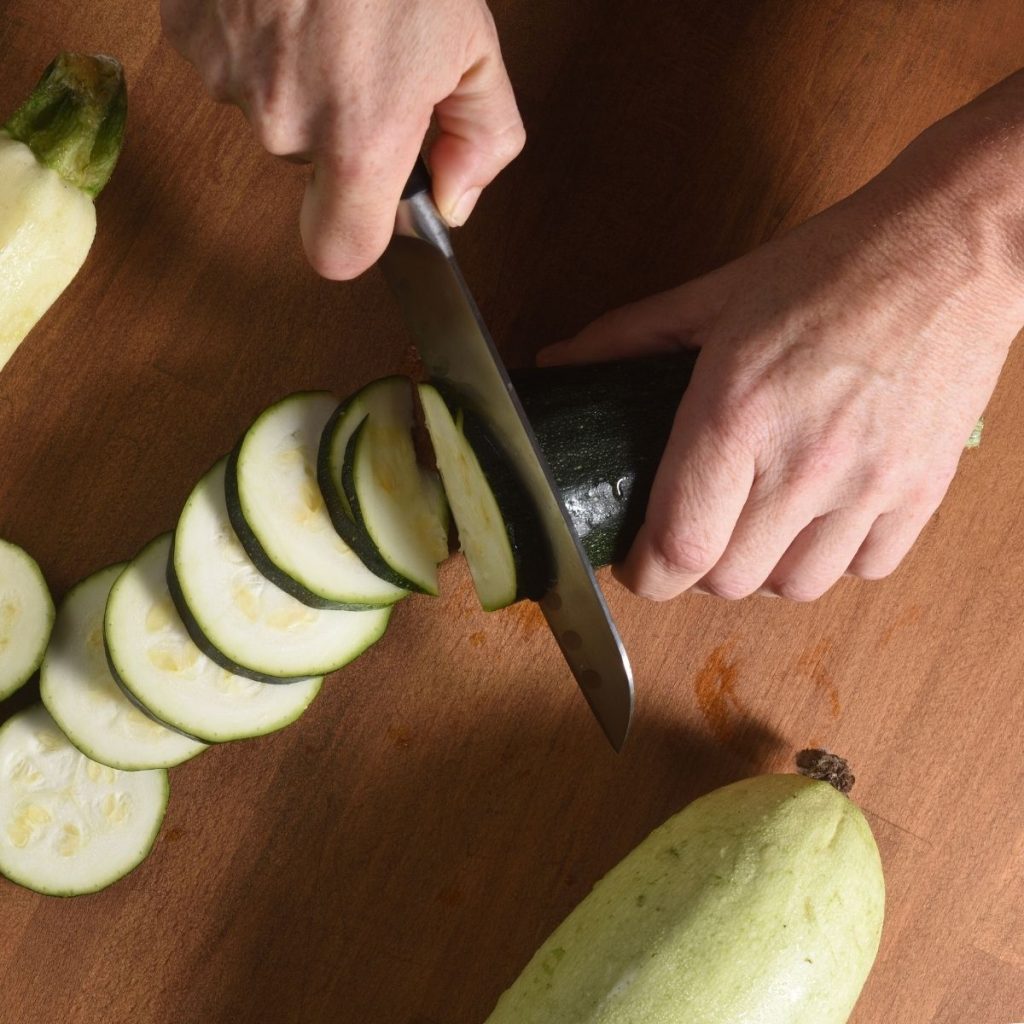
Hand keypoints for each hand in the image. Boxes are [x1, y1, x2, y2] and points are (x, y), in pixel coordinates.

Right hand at [161, 0, 523, 277]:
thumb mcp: (474, 45)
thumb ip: (479, 141)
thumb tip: (454, 202)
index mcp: (361, 135)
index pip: (339, 252)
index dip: (356, 237)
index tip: (372, 209)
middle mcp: (285, 122)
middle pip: (310, 171)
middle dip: (341, 130)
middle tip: (369, 58)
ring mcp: (229, 78)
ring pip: (270, 113)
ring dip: (300, 81)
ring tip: (328, 14)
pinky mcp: (189, 35)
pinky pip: (230, 66)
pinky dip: (257, 42)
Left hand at [540, 77, 1023, 601]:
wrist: (952, 246)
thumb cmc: (832, 267)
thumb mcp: (714, 295)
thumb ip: (626, 338)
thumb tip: (558, 362)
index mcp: (736, 413)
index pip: (679, 546)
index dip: (646, 574)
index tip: (638, 565)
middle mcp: (803, 461)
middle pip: (729, 580)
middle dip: (696, 568)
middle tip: (693, 533)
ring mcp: (870, 483)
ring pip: (795, 587)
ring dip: (763, 570)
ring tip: (757, 528)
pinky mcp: (922, 491)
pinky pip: (866, 570)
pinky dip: (832, 559)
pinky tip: (820, 518)